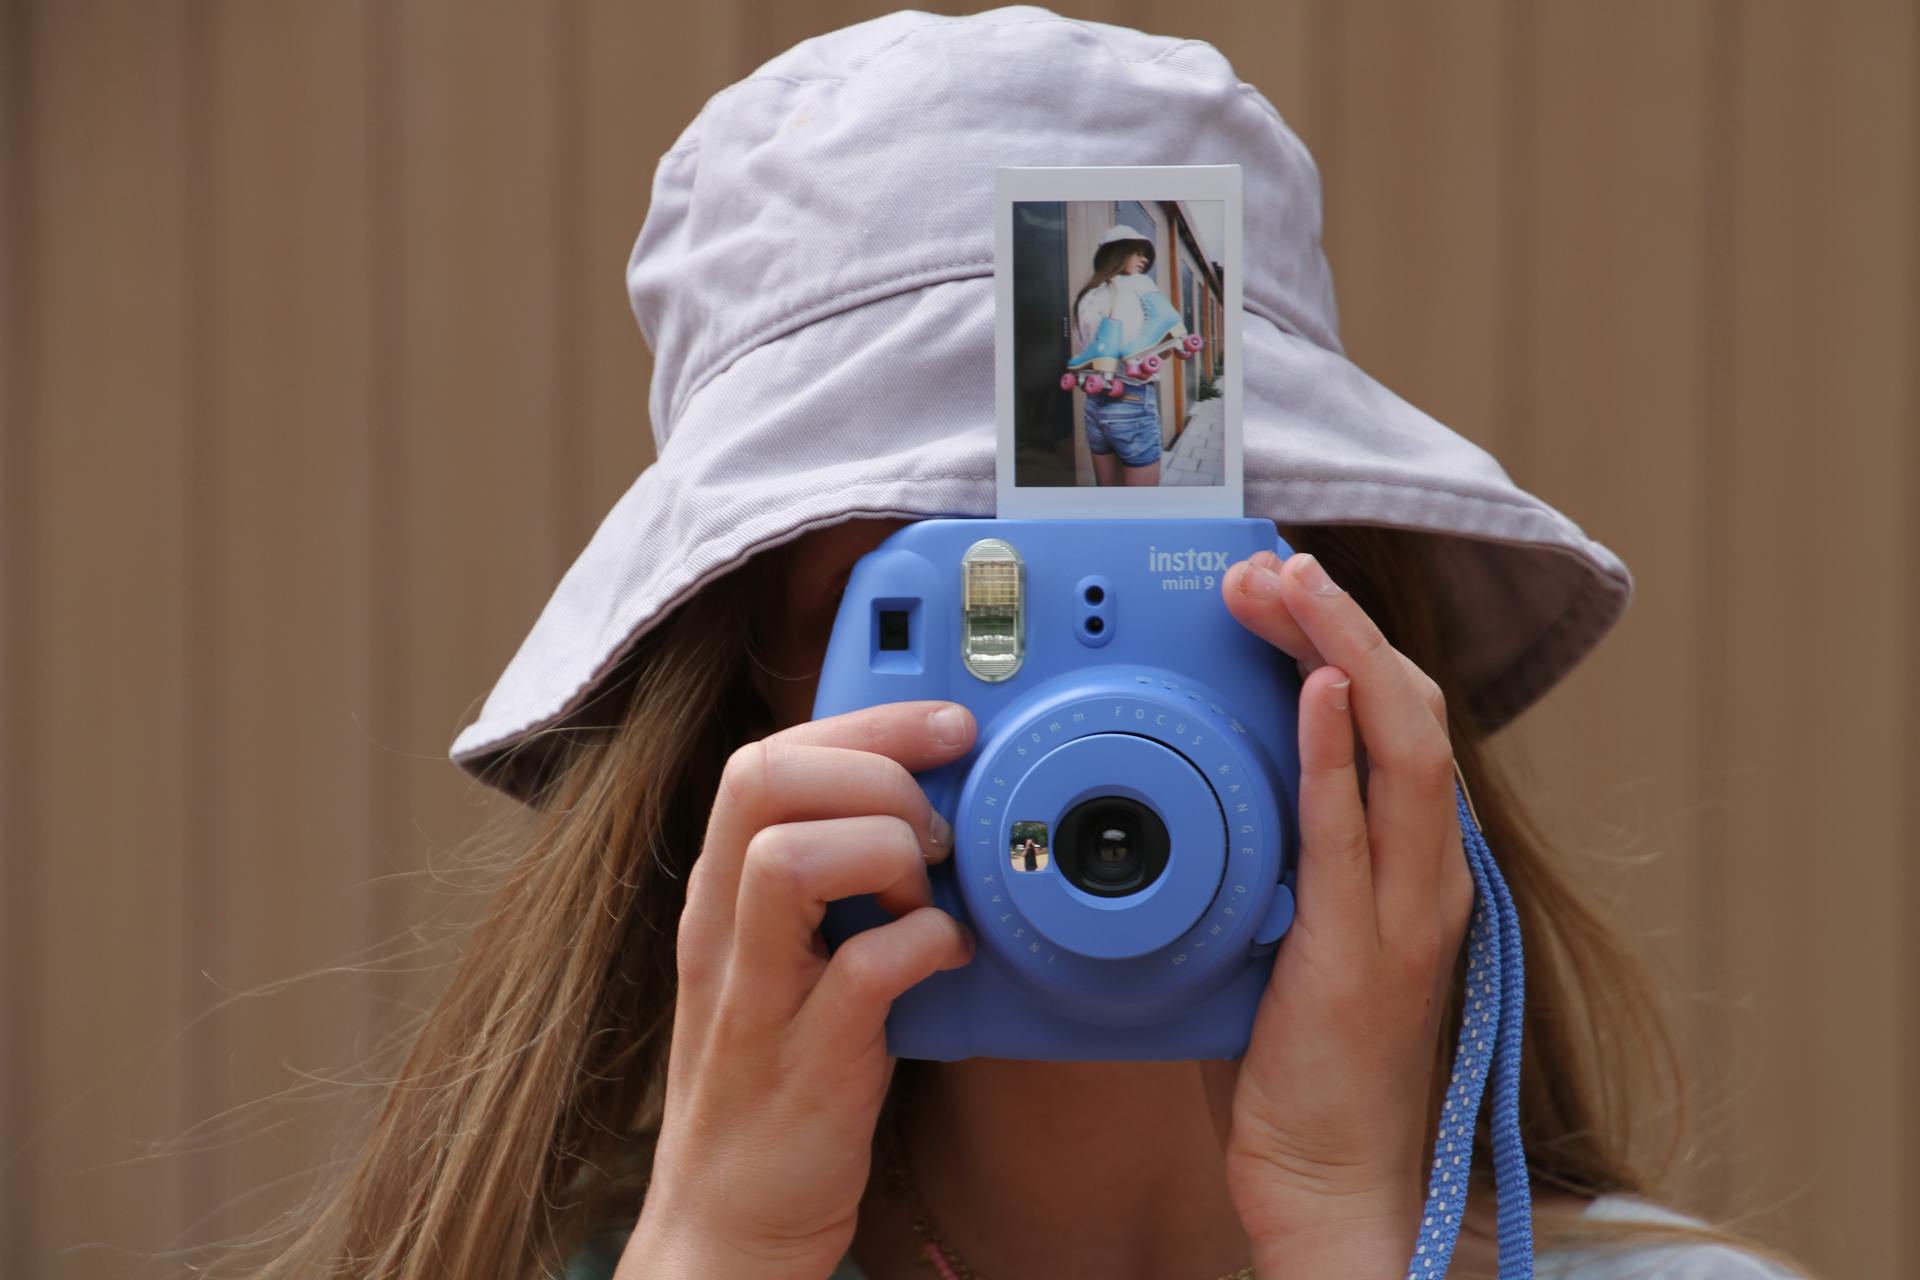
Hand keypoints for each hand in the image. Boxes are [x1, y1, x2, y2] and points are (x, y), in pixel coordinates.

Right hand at [624, 701, 977, 1279]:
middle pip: (762, 777)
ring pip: (789, 855)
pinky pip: (864, 968)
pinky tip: (948, 958)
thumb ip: (824, 880)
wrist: (729, 1221)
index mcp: (719, 894)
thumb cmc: (771, 1080)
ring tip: (926, 893)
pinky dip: (925, 945)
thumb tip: (925, 806)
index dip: (868, 720)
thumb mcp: (776, 958)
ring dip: (884, 851)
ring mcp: (755, 995)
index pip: (765, 754)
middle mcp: (722, 930)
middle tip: (932, 828)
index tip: (946, 728)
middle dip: (874, 771)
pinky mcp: (806, 1063)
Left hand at [1201, 549, 1476, 1277]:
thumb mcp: (1294, 930)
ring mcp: (1405, 912)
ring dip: (1342, 652)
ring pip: (1402, 747)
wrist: (1334, 1181)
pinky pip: (1353, 833)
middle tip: (1273, 566)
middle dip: (1340, 622)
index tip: (1285, 588)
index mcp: (1409, 863)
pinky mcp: (1363, 954)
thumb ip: (1281, 854)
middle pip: (1408, 708)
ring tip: (1291, 586)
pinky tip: (1321, 690)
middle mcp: (1423, 873)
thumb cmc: (1306, 1061)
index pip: (1397, 719)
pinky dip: (1338, 753)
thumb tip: (1219, 782)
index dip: (1348, 638)